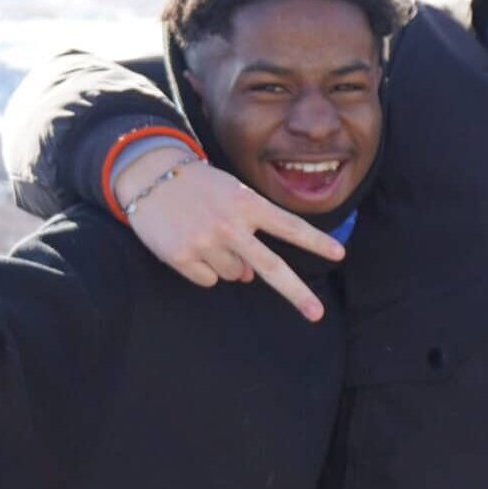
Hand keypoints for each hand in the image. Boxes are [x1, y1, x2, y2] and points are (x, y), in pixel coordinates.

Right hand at [112, 148, 344, 321]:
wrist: (147, 174)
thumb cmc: (198, 186)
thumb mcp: (230, 194)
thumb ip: (249, 230)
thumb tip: (250, 276)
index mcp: (247, 203)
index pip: (289, 226)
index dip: (316, 241)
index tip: (340, 254)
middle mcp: (230, 224)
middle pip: (271, 267)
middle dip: (297, 293)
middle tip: (317, 314)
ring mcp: (206, 242)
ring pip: (234, 275)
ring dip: (228, 264)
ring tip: (206, 236)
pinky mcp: (182, 256)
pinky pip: (207, 279)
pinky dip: (203, 269)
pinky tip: (190, 245)